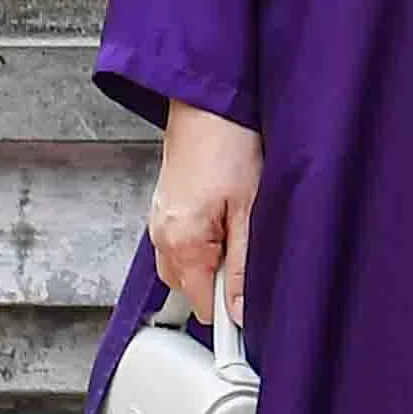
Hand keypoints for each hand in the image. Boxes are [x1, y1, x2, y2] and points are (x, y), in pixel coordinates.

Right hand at [146, 101, 258, 322]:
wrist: (208, 101)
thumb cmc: (230, 144)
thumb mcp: (250, 208)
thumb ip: (244, 264)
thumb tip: (240, 310)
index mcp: (181, 244)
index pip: (202, 306)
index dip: (230, 311)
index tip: (253, 312)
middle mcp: (161, 238)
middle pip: (192, 288)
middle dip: (222, 280)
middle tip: (251, 246)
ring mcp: (159, 222)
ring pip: (187, 266)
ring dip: (214, 258)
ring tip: (239, 222)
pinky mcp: (164, 208)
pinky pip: (183, 242)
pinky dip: (204, 240)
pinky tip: (224, 214)